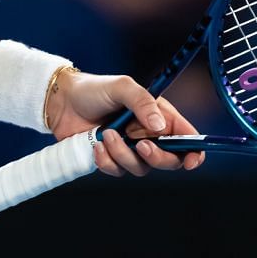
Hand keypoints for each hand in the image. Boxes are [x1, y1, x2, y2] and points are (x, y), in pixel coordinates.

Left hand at [50, 69, 204, 176]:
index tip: (192, 161)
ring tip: (106, 134)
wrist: (62, 101)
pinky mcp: (112, 159)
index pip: (186, 138)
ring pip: (141, 168)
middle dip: (157, 157)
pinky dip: (107, 161)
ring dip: (123, 154)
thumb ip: (143, 102)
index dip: (195, 152)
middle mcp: (148, 135)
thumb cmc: (94, 89)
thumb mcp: (122, 86)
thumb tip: (160, 126)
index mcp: (159, 116)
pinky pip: (117, 171)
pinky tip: (96, 145)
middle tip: (140, 145)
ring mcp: (130, 149)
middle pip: (169, 160)